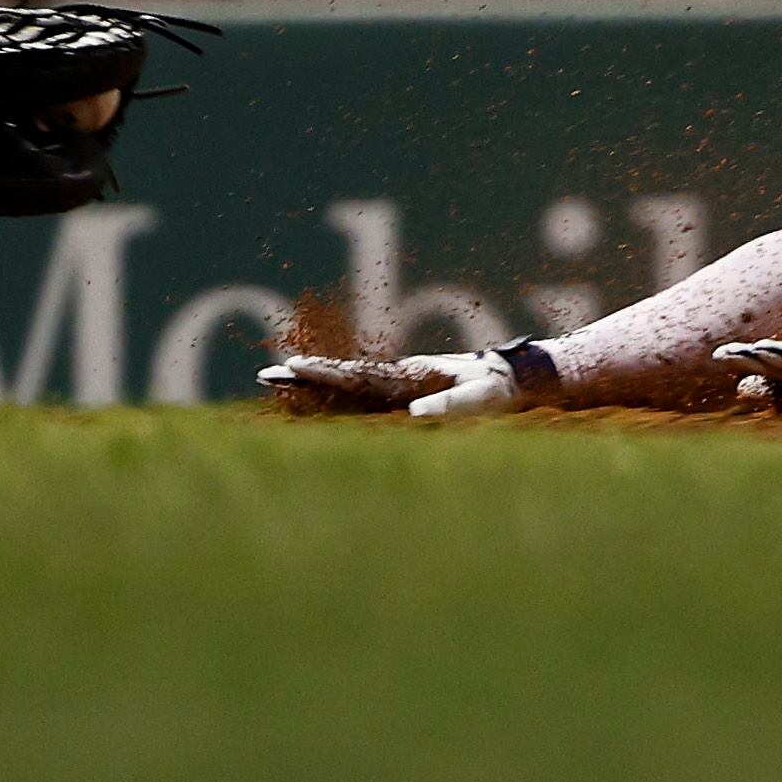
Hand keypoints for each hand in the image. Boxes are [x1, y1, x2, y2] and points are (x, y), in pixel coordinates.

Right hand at [259, 351, 522, 419]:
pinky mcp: (403, 395)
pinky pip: (362, 397)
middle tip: (266, 373)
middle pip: (345, 376)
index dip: (327, 374)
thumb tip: (415, 413)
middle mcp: (400, 376)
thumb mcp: (482, 398)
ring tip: (277, 381)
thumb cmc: (500, 389)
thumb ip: (451, 404)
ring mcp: (399, 384)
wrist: (514, 376)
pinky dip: (333, 396)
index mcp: (412, 374)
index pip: (360, 376)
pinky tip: (312, 400)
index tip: (296, 367)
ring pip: (348, 385)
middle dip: (307, 375)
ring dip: (314, 385)